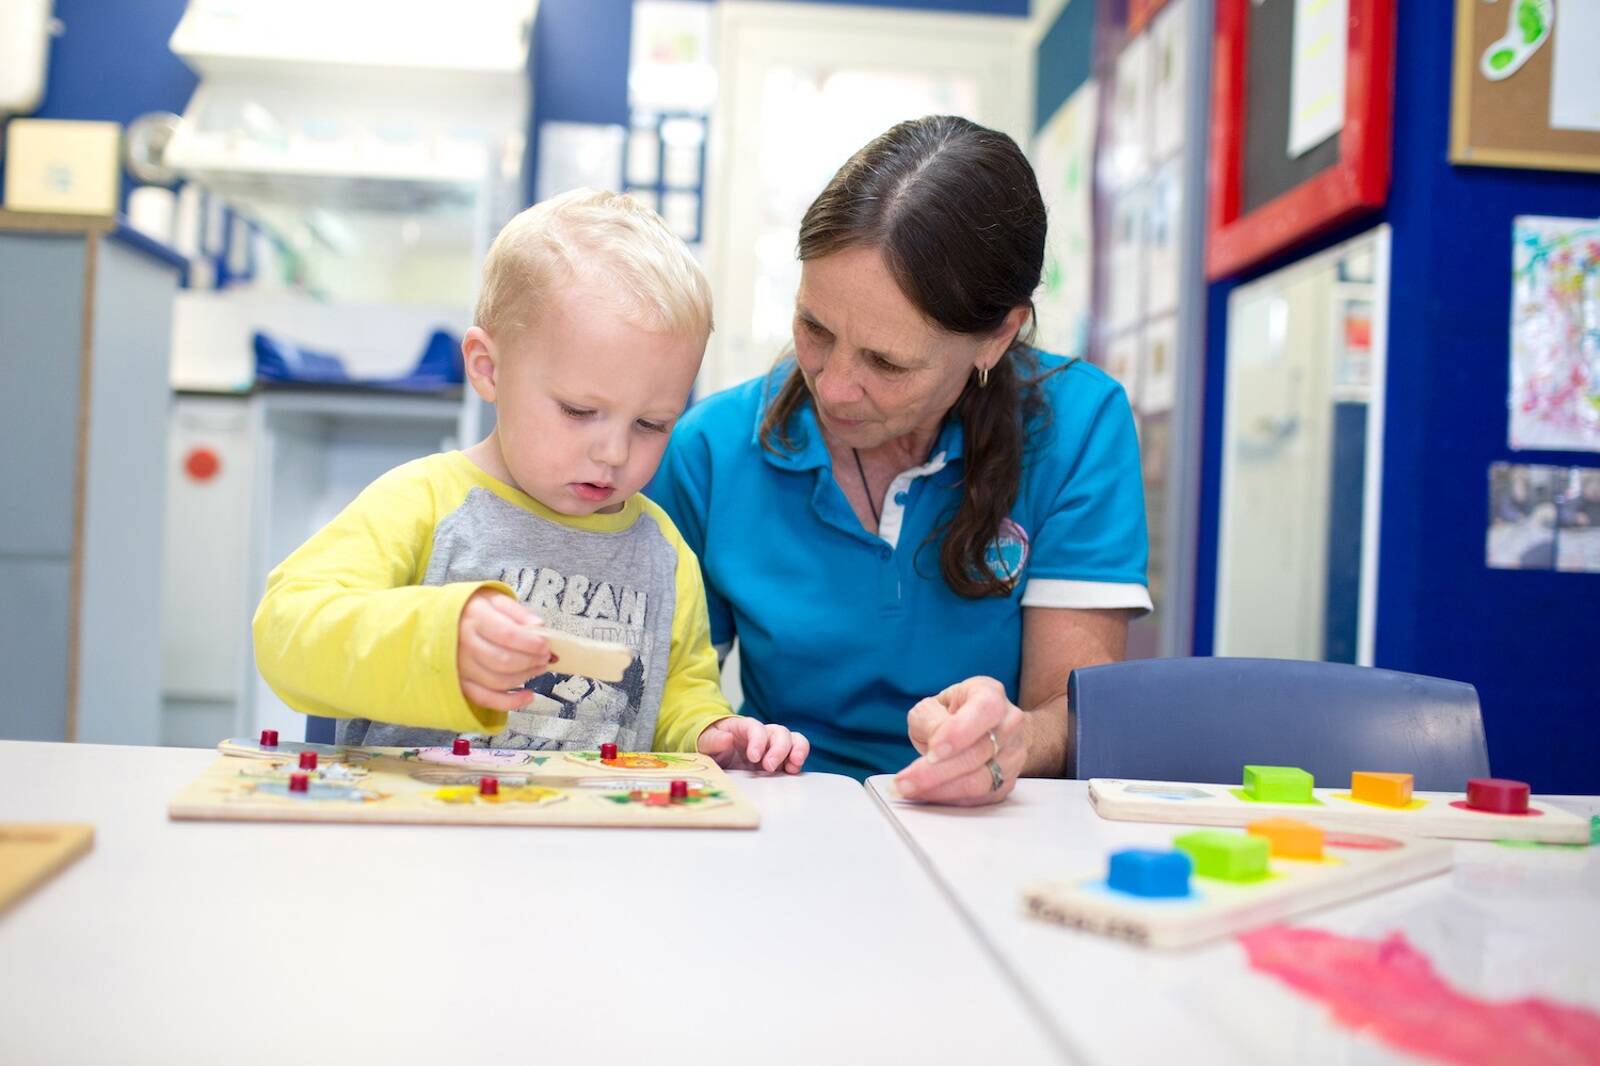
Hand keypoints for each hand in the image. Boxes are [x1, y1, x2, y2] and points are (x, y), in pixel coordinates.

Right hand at [456, 590, 552, 710]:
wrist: (438, 620)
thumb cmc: (471, 610)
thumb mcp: (494, 598)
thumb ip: (518, 612)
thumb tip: (539, 626)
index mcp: (474, 618)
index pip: (506, 635)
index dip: (530, 643)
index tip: (545, 645)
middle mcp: (463, 644)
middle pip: (503, 661)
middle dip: (531, 661)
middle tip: (546, 656)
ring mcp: (460, 667)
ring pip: (497, 681)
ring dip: (525, 677)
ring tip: (539, 667)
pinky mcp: (460, 683)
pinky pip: (485, 699)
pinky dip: (510, 702)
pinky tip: (527, 695)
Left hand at [697, 717, 808, 773]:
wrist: (718, 753)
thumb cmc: (713, 743)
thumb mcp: (706, 742)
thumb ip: (714, 740)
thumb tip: (727, 738)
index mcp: (745, 728)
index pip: (756, 728)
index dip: (758, 741)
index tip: (753, 757)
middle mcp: (764, 735)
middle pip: (780, 732)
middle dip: (778, 749)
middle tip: (769, 767)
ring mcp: (774, 747)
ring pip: (793, 740)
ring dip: (797, 750)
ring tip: (793, 766)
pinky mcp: (780, 760)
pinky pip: (795, 756)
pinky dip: (797, 762)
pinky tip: (792, 771)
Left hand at [894, 676, 1024, 805]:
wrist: (982, 729)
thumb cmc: (954, 714)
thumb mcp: (934, 706)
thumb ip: (930, 720)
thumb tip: (934, 745)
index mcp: (991, 695)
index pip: (984, 710)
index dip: (959, 732)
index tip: (933, 751)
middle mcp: (1009, 724)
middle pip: (978, 753)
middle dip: (936, 771)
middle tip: (904, 781)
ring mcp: (1013, 755)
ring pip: (980, 781)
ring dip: (940, 790)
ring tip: (909, 790)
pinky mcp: (1006, 783)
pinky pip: (979, 798)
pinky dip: (949, 800)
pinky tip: (926, 795)